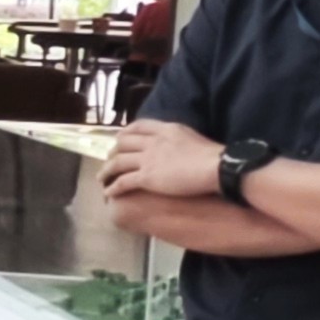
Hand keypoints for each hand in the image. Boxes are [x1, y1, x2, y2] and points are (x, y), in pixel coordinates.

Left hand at [103, 119, 223, 199]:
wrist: (217, 167)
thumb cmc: (214, 156)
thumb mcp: (192, 137)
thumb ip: (178, 138)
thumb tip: (176, 145)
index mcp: (165, 129)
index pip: (138, 126)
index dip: (125, 133)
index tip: (120, 139)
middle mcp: (152, 142)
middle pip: (122, 143)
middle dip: (113, 152)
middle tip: (109, 160)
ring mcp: (148, 159)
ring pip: (117, 163)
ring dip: (106, 171)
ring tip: (101, 178)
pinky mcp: (147, 177)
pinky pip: (122, 182)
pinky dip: (112, 188)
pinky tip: (108, 193)